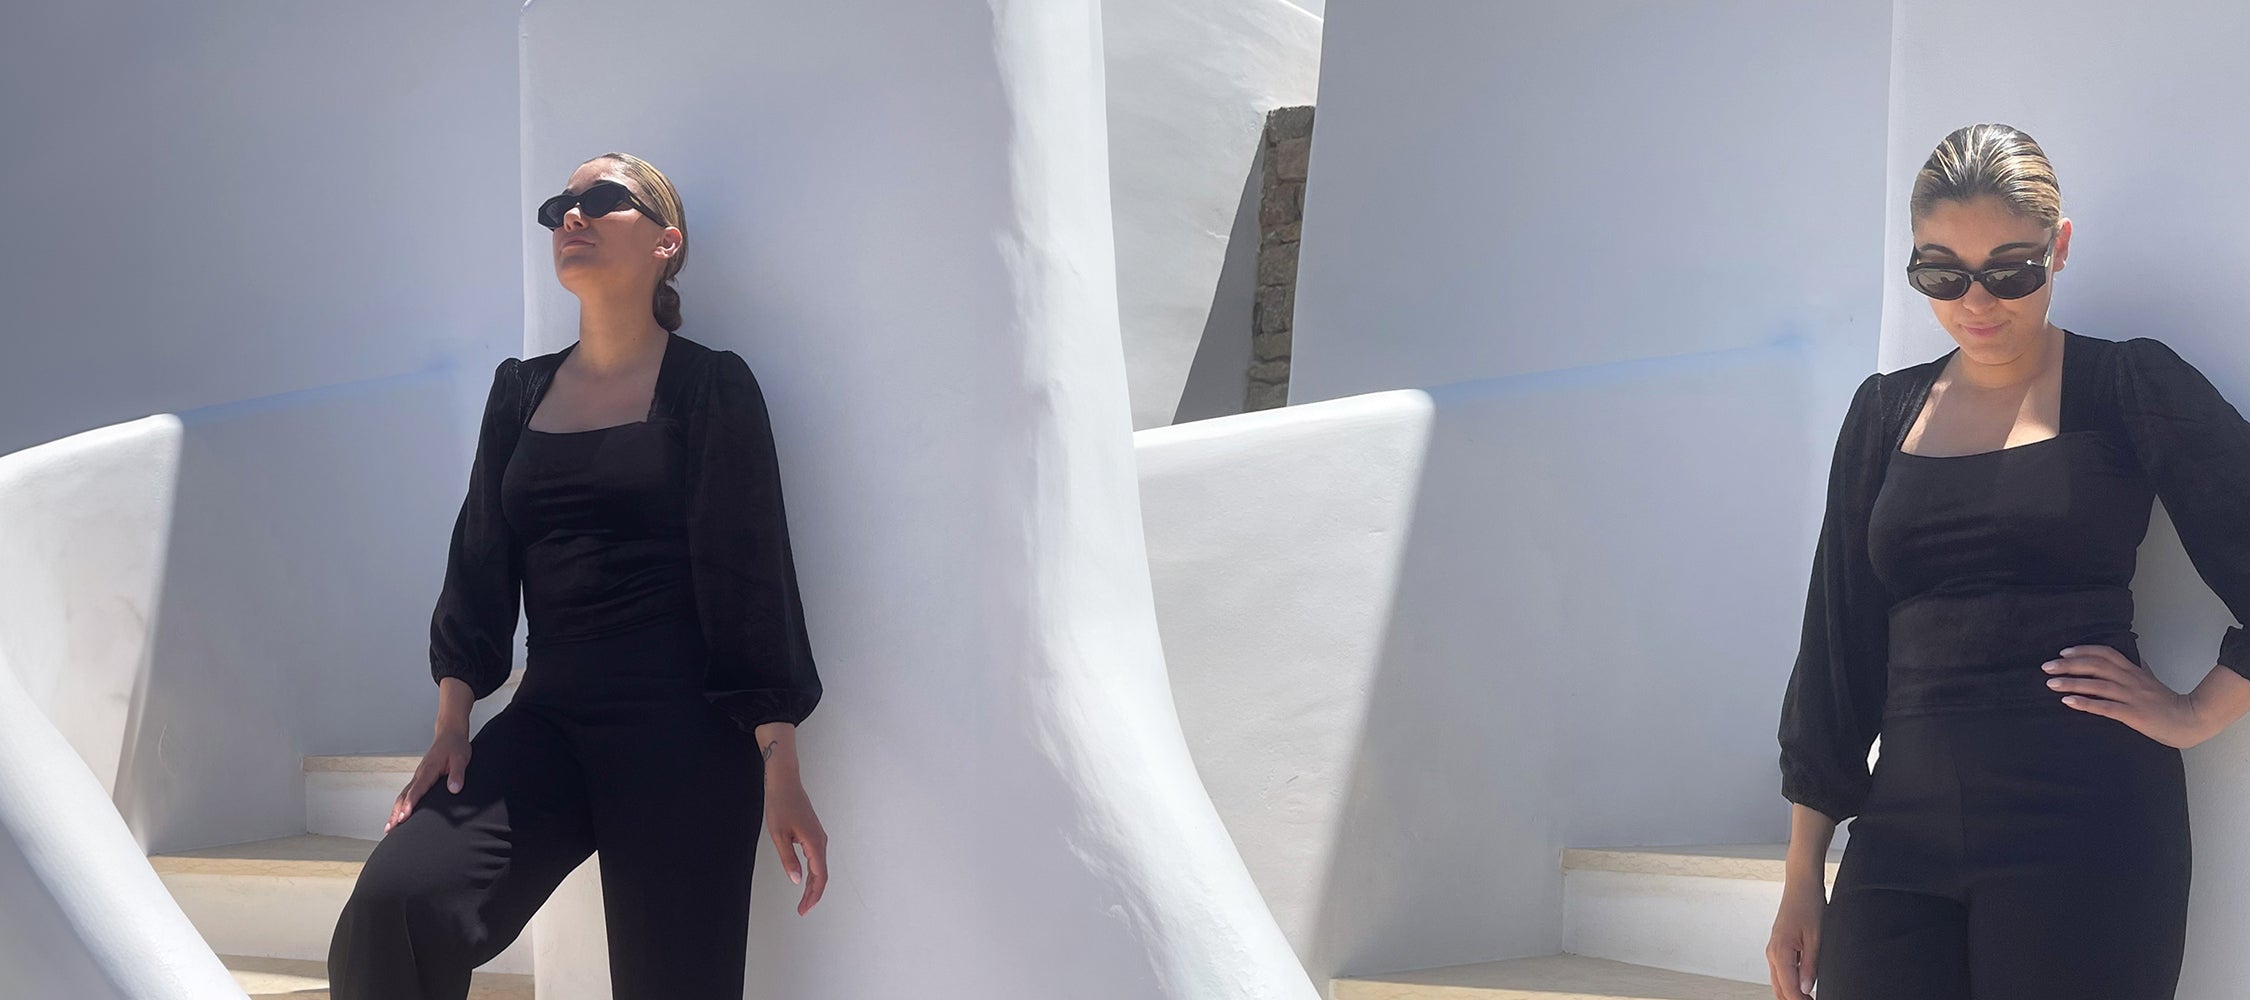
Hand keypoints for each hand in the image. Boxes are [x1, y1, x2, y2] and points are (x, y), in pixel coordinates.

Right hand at [385, 728, 470, 835]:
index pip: (416, 790)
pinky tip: (399, 814)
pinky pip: (407, 793)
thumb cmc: (455, 746)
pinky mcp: (420, 778)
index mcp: (428, 770)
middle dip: (395, 813)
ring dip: (395, 811)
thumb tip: (454, 789)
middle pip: (404, 796)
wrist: (449, 734)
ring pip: (402, 796)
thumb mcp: (461, 759)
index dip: (409, 805)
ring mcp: (418, 776)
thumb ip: (457, 774)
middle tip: (390, 829)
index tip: (403, 818)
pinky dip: (400, 805)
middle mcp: (419, 774)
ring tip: (389, 828)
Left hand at [763, 759, 828, 914]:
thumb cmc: (780, 804)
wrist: (785, 782)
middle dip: (813, 894)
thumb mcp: (779, 835)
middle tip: (802, 910)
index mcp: (814, 842)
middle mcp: (821, 841)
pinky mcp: (814, 834)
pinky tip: (805, 879)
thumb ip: (788, 859)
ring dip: (813, 885)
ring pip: (821, 867)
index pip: (819, 876)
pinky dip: (813, 873)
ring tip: (803, 900)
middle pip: (822, 874)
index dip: (813, 896)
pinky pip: (817, 859)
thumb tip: (796, 880)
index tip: (804, 909)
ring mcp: (819, 837)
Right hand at [1765, 879, 1823, 999]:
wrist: (1801, 885)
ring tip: (1808, 998)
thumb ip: (1810, 966)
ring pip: (1778, 981)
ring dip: (1791, 993)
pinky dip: (1789, 982)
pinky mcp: (1778, 946)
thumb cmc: (1808, 905)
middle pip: (1779, 988)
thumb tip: (1805, 988)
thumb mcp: (1815, 938)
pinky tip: (1802, 985)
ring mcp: (1773, 949)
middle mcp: (1773, 952)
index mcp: (1780, 951)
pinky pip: (1781, 971)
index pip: (1789, 988)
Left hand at [2046, 644, 2213, 747]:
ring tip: (2050, 684)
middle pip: (2096, 666)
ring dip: (2071, 683)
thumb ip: (2138, 671)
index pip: (2106, 653)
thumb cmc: (2168, 703)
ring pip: (2097, 685)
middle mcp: (2130, 680)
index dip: (2083, 651)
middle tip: (2047, 666)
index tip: (2063, 652)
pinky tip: (2068, 702)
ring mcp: (2131, 697)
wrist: (2190, 719)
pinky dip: (2085, 704)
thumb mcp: (2150, 681)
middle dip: (2069, 665)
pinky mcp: (2133, 714)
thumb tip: (2131, 662)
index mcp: (2133, 671)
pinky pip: (2105, 707)